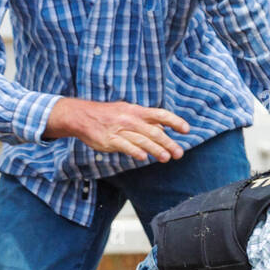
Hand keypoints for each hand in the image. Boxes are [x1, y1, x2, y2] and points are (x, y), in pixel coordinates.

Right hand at [43, 97, 189, 161]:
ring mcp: (120, 129)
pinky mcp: (109, 140)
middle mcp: (130, 119)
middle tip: (179, 153)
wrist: (82, 116)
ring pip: (141, 139)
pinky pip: (124, 146)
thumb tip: (163, 131)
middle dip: (168, 142)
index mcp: (137, 111)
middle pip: (154, 131)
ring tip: (166, 158)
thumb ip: (145, 122)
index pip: (160, 114)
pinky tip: (143, 157)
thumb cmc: (108, 116)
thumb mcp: (128, 113)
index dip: (175, 121)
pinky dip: (134, 151)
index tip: (186, 130)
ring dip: (155, 149)